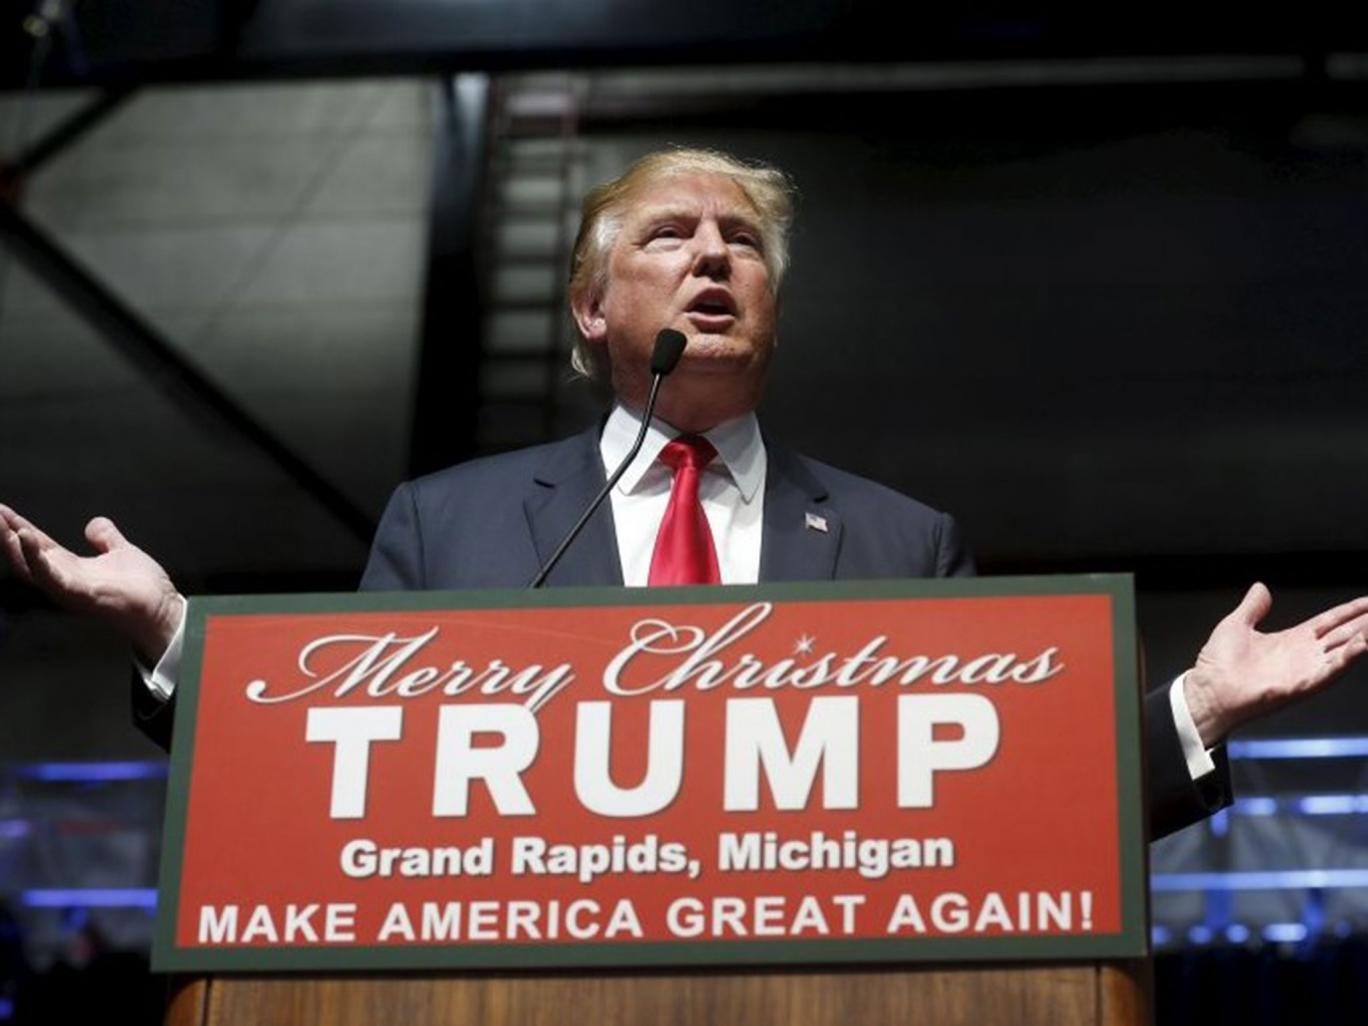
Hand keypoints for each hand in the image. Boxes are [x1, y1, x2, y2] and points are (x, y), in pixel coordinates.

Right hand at [0, 505, 183, 663]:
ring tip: (0, 521)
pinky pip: (49, 576)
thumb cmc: (143, 588)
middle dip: (6, 534)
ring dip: (12, 543)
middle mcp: (63, 579)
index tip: (2, 509)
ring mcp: (68, 588)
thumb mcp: (121, 552)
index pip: (37, 545)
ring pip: (29, 566)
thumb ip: (106, 538)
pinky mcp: (78, 594)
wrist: (162, 609)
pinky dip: (35, 557)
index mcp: (71, 568)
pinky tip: (26, 536)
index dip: (19, 528)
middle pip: (25, 555)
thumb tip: (94, 523)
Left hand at [1184, 583, 1367, 746]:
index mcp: (1291, 640)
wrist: (1208, 690)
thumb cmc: (1217, 665)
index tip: (1367, 602)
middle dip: (1364, 623)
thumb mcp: (1236, 625)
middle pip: (1343, 634)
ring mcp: (1304, 670)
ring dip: (1362, 639)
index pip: (1329, 622)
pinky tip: (1361, 646)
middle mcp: (1303, 655)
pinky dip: (1346, 659)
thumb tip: (1261, 588)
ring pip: (1343, 652)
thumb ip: (1253, 607)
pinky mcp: (1300, 685)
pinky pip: (1329, 671)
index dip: (1349, 612)